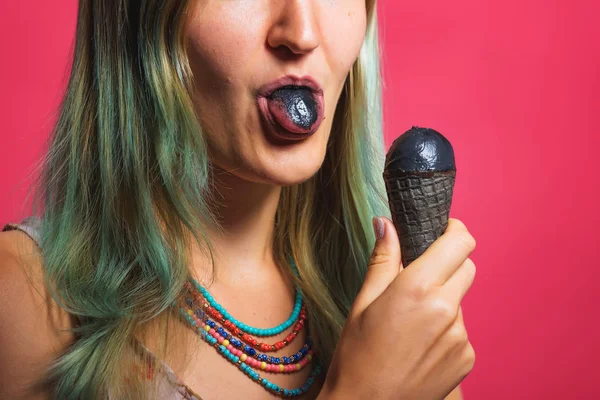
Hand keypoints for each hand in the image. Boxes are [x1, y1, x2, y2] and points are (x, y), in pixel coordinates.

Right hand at [320, 217, 475, 399]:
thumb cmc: (357, 355)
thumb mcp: (363, 302)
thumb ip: (383, 259)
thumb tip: (386, 223)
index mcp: (417, 289)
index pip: (460, 243)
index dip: (454, 231)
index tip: (443, 231)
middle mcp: (446, 310)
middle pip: (466, 267)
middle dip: (448, 263)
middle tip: (419, 277)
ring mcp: (460, 337)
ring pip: (461, 300)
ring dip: (443, 299)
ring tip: (412, 322)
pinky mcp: (466, 358)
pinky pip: (461, 329)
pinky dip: (445, 328)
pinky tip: (420, 344)